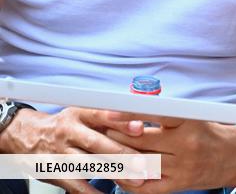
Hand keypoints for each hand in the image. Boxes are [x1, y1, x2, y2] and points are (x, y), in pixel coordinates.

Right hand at [0, 107, 141, 193]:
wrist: (26, 135)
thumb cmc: (65, 124)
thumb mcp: (82, 114)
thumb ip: (108, 119)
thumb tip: (140, 123)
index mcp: (79, 114)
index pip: (100, 115)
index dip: (120, 122)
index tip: (140, 129)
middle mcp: (68, 132)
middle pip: (97, 143)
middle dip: (122, 154)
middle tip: (144, 163)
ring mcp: (60, 153)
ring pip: (88, 165)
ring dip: (113, 174)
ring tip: (135, 181)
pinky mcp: (54, 171)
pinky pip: (75, 184)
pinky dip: (91, 191)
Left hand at [106, 115, 235, 193]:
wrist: (235, 157)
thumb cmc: (209, 132)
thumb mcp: (193, 116)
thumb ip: (164, 114)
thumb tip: (132, 107)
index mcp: (190, 123)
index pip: (156, 114)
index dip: (130, 113)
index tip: (108, 112)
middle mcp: (186, 145)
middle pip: (140, 142)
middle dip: (117, 135)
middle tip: (102, 130)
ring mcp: (182, 167)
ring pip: (139, 164)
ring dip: (118, 158)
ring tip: (105, 151)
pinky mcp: (178, 185)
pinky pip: (146, 187)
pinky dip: (129, 180)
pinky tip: (119, 173)